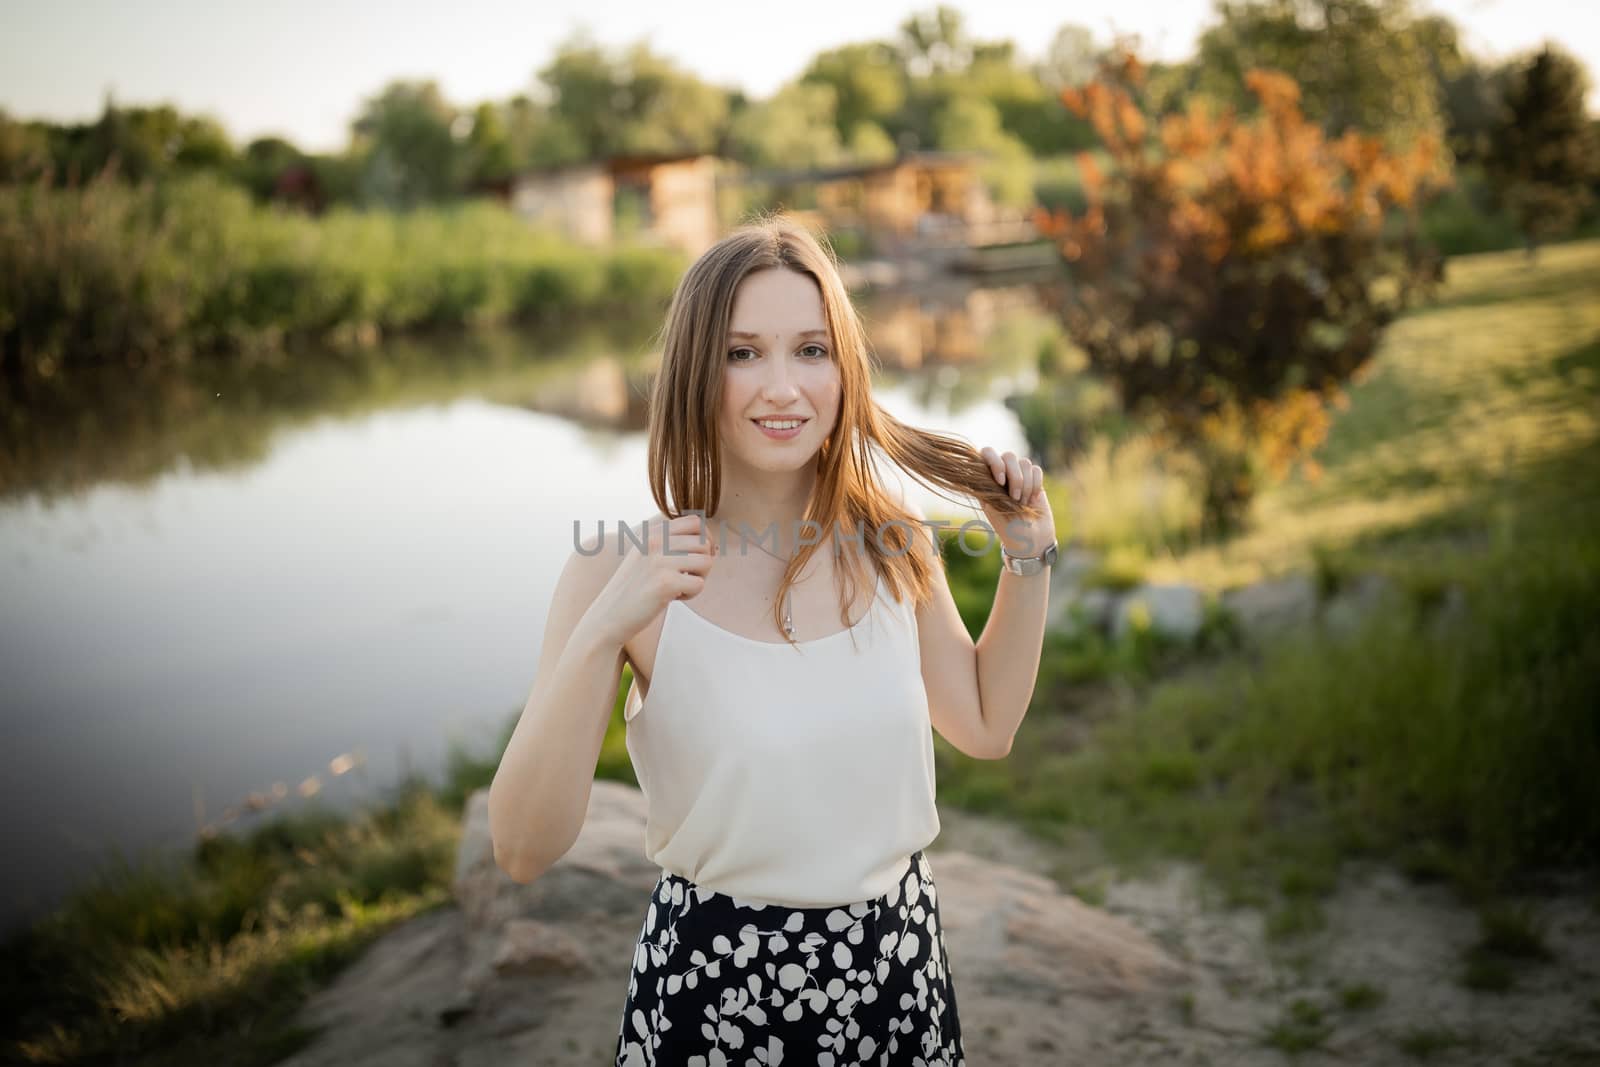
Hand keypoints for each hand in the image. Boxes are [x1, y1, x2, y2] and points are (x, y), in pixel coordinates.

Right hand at [592, 512, 716, 646]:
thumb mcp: (646, 554)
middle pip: (705, 543)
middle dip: (703, 562)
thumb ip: (670, 542)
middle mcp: (655, 541)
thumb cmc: (634, 587)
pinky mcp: (665, 583)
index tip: (693, 559)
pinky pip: (699, 584)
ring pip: (706, 561)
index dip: (704, 540)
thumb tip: (713, 543)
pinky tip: (673, 598)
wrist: (609, 615)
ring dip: (699, 578)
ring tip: (679, 587)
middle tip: (686, 577)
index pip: (695, 522)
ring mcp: (659, 561)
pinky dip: (691, 594)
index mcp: (652, 531)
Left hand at [978, 446, 1056, 557]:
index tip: (1000, 481)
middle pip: (1009, 455)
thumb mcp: (992, 507)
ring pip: (1024, 462)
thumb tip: (981, 466)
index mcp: (988, 478)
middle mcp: (1003, 473)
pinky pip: (1037, 470)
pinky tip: (1033, 499)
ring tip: (1023, 503)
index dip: (994, 461)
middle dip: (1015, 477)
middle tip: (1015, 498)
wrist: (1030, 539)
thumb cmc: (1007, 527)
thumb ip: (987, 486)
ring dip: (1025, 485)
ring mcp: (1020, 476)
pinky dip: (1035, 485)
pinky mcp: (1035, 480)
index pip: (987, 453)